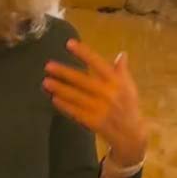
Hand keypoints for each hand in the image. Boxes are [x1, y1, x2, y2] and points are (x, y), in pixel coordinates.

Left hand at [43, 39, 147, 166]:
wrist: (131, 134)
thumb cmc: (129, 107)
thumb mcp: (129, 87)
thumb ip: (122, 71)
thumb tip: (122, 54)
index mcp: (116, 81)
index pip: (98, 63)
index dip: (83, 53)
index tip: (69, 43)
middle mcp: (108, 93)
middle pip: (82, 80)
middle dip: (64, 73)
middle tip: (48, 66)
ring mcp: (100, 109)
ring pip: (76, 96)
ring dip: (60, 89)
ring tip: (46, 82)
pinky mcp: (94, 122)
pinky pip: (76, 112)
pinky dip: (64, 106)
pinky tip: (54, 99)